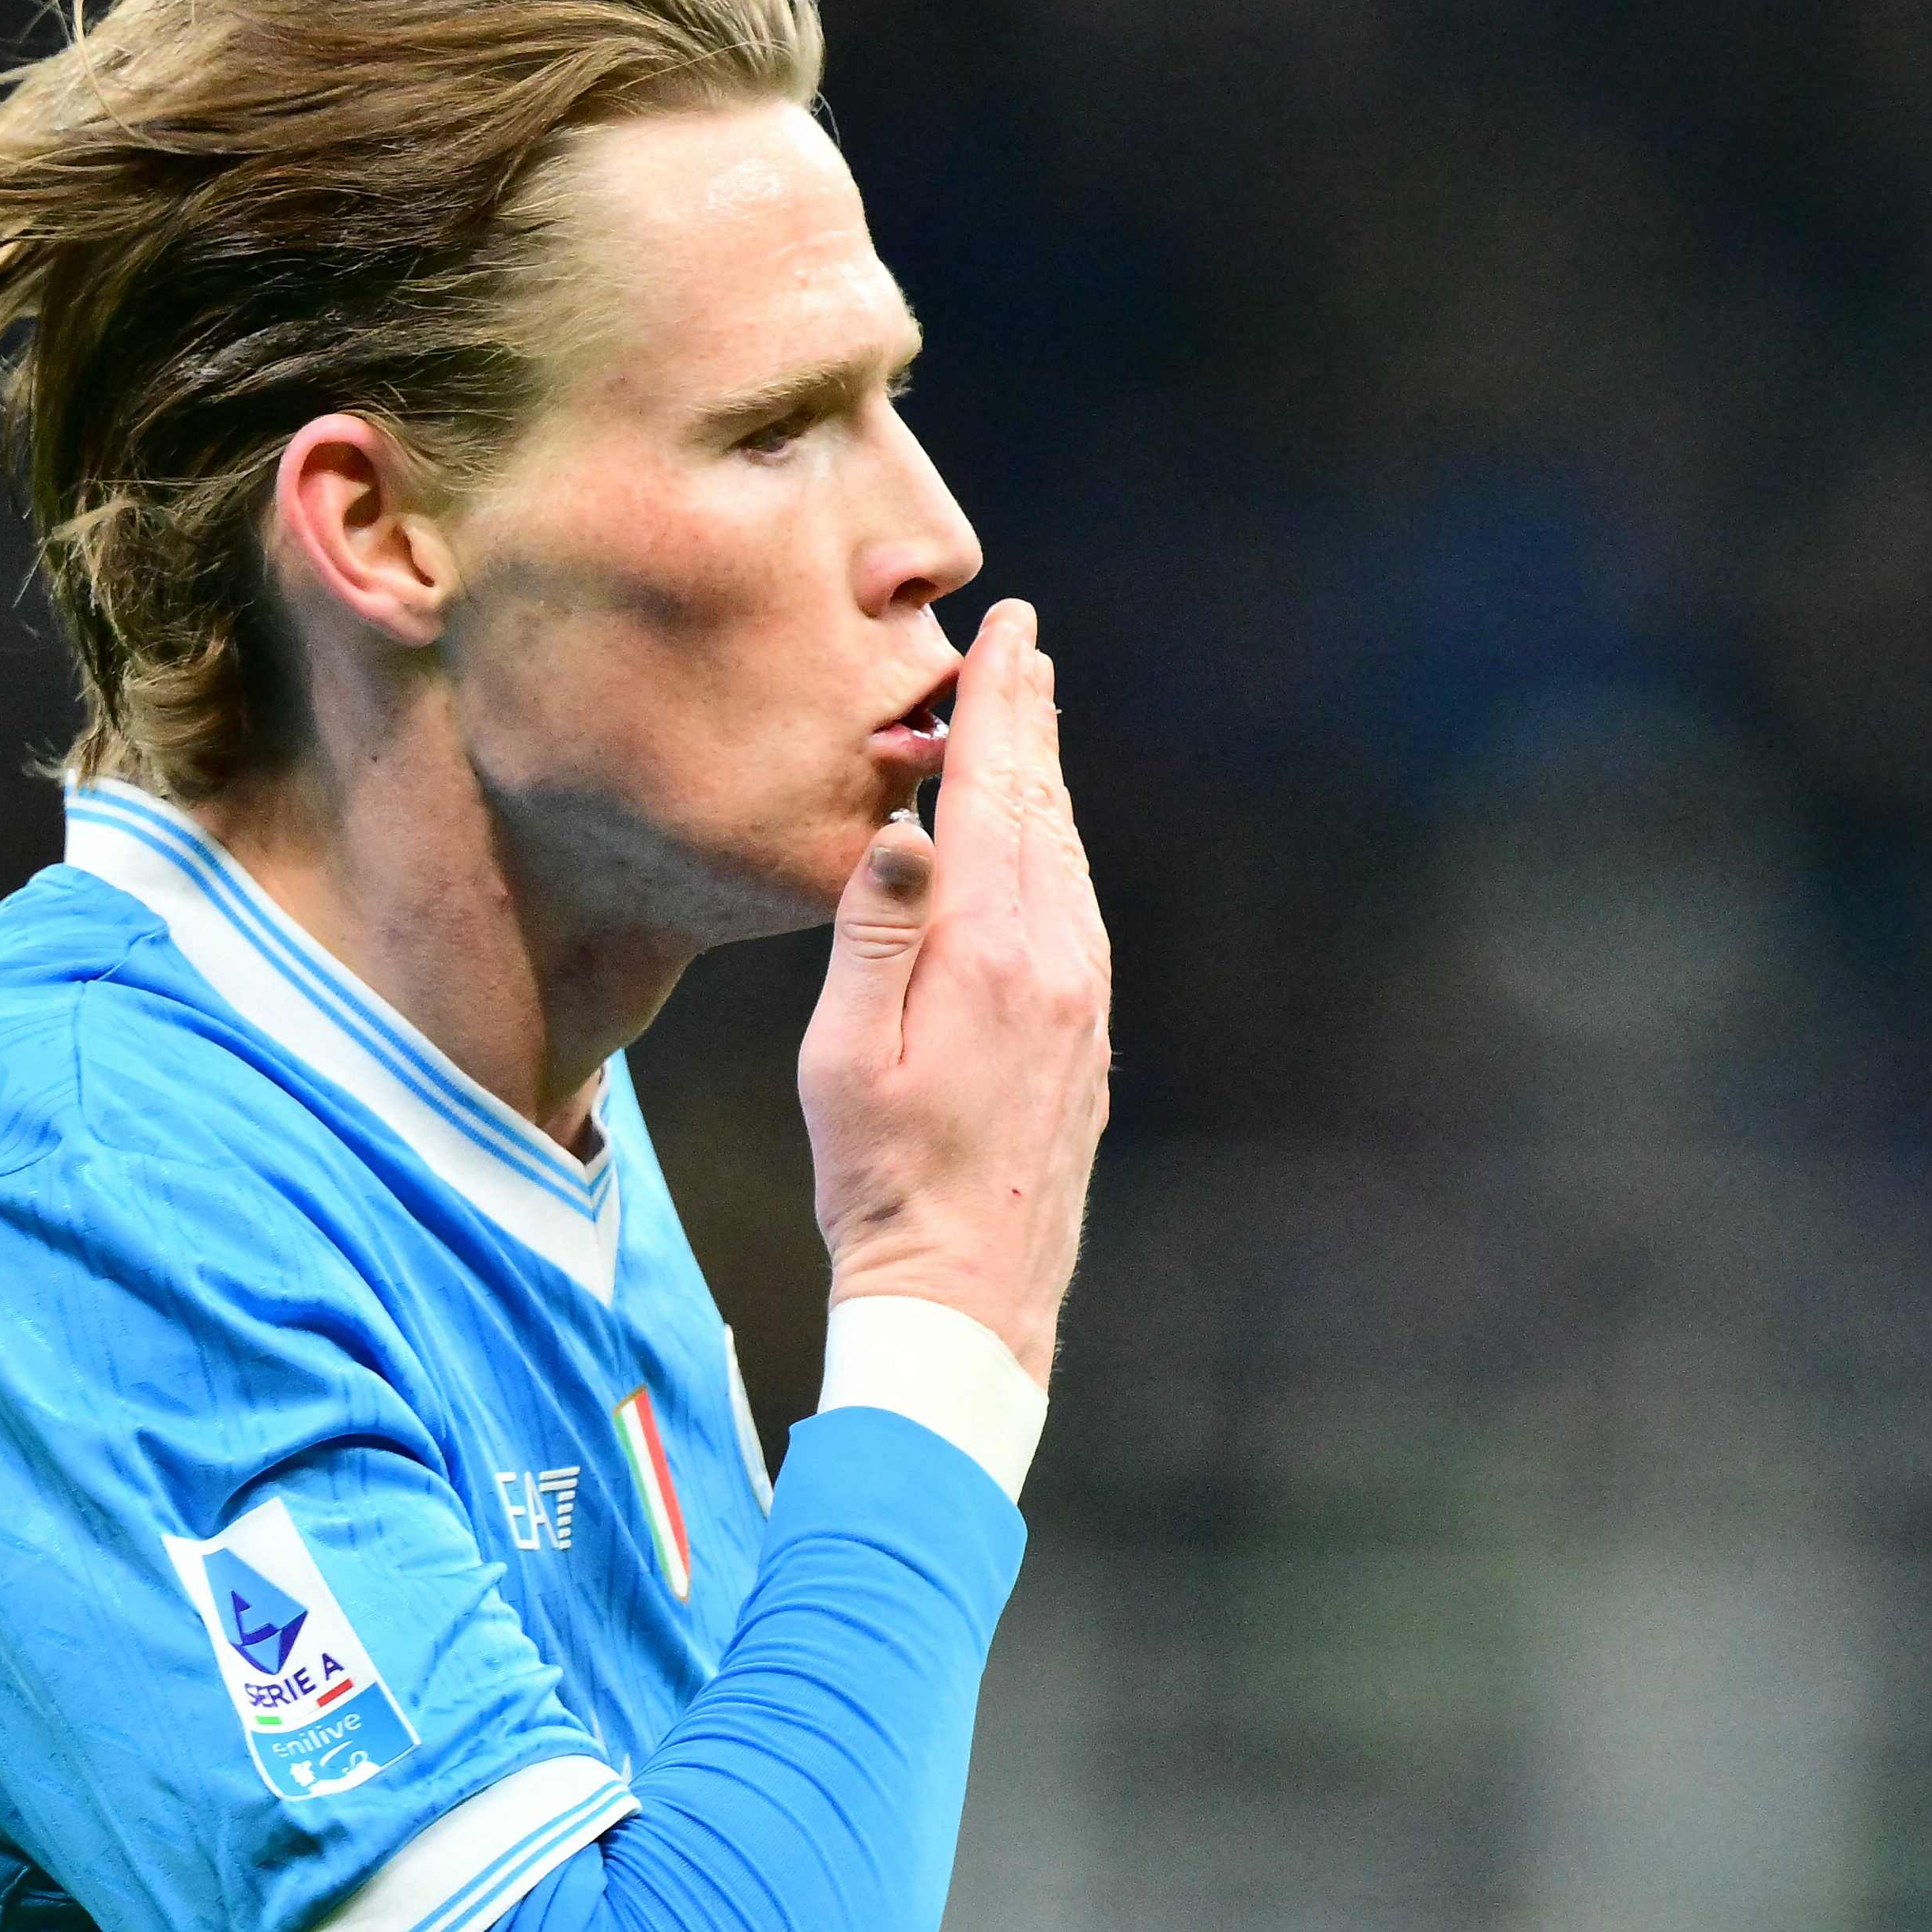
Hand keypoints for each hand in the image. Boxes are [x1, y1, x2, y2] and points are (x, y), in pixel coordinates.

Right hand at [797, 597, 1111, 1386]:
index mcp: (990, 954)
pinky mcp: (1086, 1040)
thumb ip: (876, 932)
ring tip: (1031, 722)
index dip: (998, 707)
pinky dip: (1053, 853)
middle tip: (1024, 647)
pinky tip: (1039, 846)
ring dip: (1044, 784)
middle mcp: (1056, 963)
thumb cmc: (881, 1181)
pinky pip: (1075, 913)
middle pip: (1041, 813)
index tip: (1006, 634)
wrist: (967, 1296)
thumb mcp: (844, 1057)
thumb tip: (909, 824)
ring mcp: (1082, 1002)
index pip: (996, 796)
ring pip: (1064, 861)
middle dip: (1030, 723)